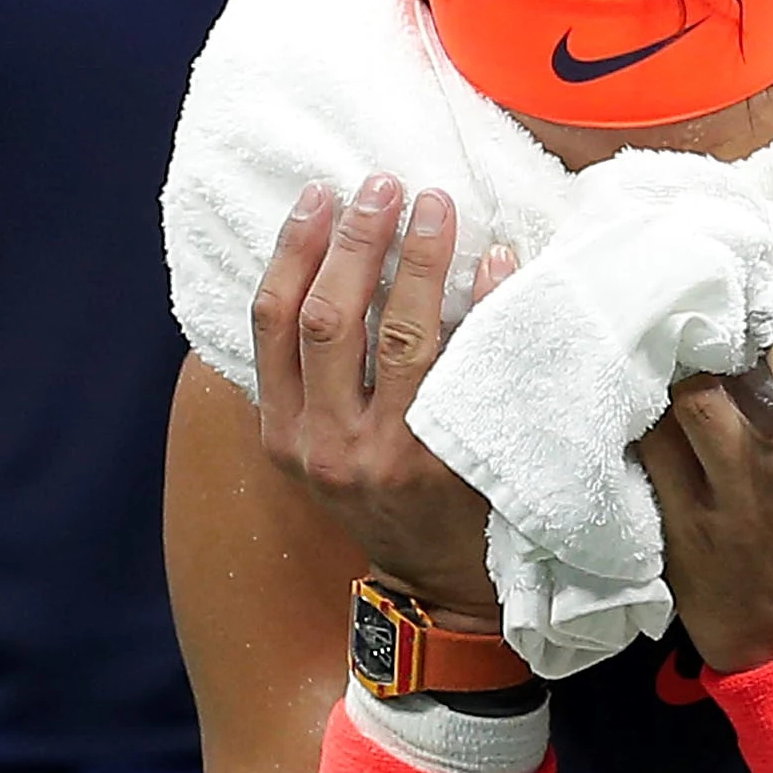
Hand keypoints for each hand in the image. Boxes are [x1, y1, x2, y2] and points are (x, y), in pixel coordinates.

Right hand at [248, 174, 513, 613]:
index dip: (294, 251)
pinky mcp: (451, 466)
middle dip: (355, 241)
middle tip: (383, 186)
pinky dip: (486, 306)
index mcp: (286, 434)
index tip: (320, 195)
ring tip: (436, 206)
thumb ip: (310, 382)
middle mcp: (329, 444)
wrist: (437, 586)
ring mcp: (391, 456)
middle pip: (331, 318)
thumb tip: (322, 270)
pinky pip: (471, 368)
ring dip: (418, 259)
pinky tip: (499, 261)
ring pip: (400, 336)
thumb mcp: (320, 451)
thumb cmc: (382, 501)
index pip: (273, 322)